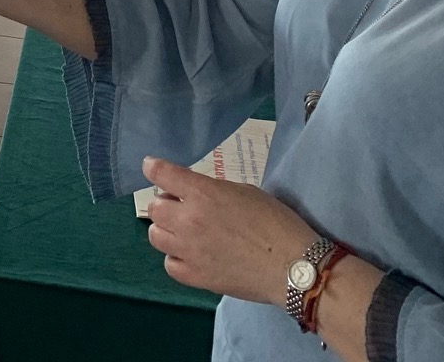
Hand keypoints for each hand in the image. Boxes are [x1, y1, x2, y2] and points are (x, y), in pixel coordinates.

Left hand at [141, 157, 319, 305]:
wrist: (292, 266)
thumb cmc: (276, 222)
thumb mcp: (245, 192)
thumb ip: (214, 191)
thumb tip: (197, 195)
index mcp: (203, 193)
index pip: (161, 174)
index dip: (153, 168)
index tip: (151, 167)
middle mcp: (189, 220)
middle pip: (155, 208)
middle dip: (166, 203)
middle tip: (182, 207)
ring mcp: (189, 250)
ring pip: (155, 236)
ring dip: (167, 230)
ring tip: (184, 232)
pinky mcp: (196, 277)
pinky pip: (169, 264)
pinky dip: (176, 257)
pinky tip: (191, 255)